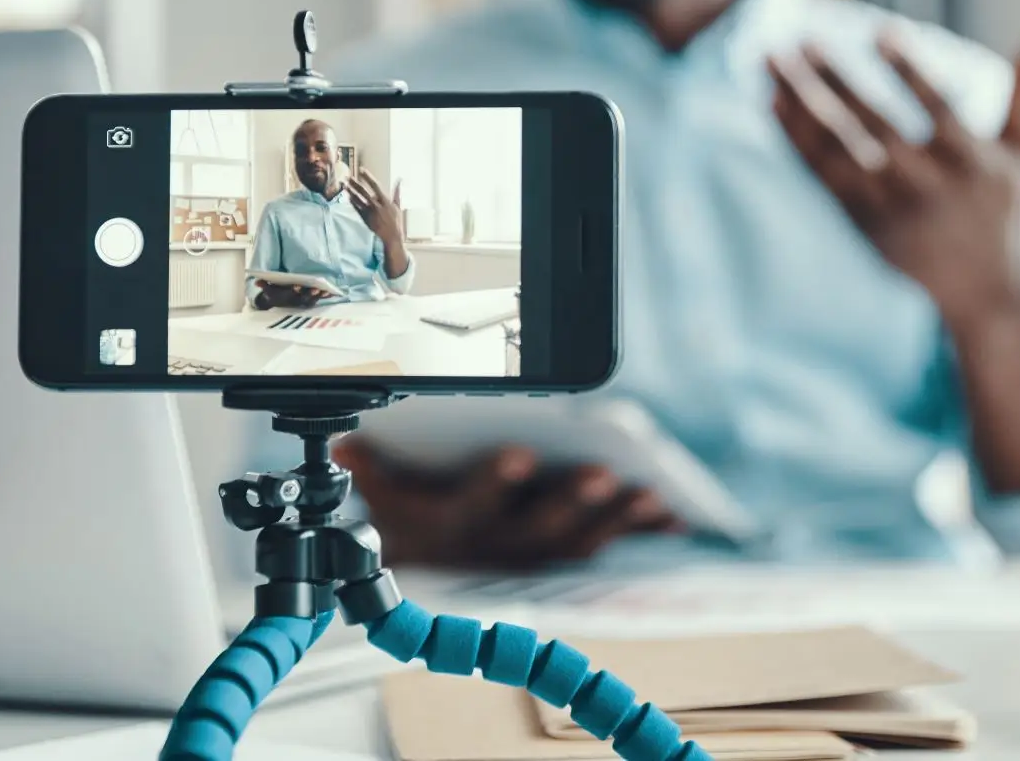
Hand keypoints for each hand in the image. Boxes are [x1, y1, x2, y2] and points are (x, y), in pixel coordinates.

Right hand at [255, 281, 333, 308]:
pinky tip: (333, 292)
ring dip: (319, 296)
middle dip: (309, 294)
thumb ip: (263, 284)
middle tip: (316, 289)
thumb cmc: (274, 294)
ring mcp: (303, 302)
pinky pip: (319, 299)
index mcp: (285, 298)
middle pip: (303, 298)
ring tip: (326, 290)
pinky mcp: (310, 301)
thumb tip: (257, 281)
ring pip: (312, 300)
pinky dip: (325, 296)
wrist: (277, 304)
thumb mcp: (267, 290)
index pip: (289, 294)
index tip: (297, 286)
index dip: (294, 290)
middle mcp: (295, 302)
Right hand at [334, 439, 680, 569]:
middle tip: (601, 475)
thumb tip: (342, 445)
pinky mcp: (566, 554)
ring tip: (649, 494)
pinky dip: (643, 534)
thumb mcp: (382, 494)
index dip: (497, 479)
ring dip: (616, 519)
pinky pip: (609, 546)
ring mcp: (536, 553)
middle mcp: (499, 543)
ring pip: (580, 538)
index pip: (474, 498)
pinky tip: (677, 517)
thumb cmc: (410, 515)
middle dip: (572, 500)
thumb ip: (368, 467)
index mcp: (454, 520)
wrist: (421, 574)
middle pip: (538, 523)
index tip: (521, 454)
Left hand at [347, 168, 404, 245]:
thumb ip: (397, 191)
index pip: (375, 185)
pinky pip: (356, 209)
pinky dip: (352, 202)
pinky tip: (348, 196)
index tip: (361, 169)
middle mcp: (377, 206)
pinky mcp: (365, 219)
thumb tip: (400, 179)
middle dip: (355, 183)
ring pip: (358, 200)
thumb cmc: (396, 220)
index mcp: (385, 201)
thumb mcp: (398, 205)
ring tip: (344, 185)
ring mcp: (370, 213)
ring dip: (350, 192)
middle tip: (347, 176)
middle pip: (364, 192)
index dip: (368, 177)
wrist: (392, 237)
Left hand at [768, 27, 1019, 324]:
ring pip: (837, 151)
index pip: (937, 107)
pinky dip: (795, 141)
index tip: (881, 31)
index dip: (910, 70)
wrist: (985, 295)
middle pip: (874, 126)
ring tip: (771, 60)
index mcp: (970, 163)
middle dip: (835, 81)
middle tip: (802, 39)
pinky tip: (773, 102)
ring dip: (801, 104)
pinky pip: (820, 178)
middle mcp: (928, 187)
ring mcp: (890, 210)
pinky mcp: (862, 227)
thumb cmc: (1004, 213)